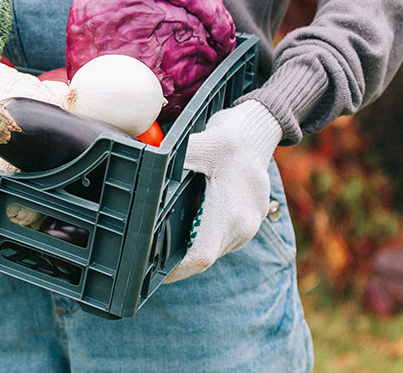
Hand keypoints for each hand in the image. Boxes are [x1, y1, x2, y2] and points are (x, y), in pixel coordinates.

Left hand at [164, 99, 281, 282]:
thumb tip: (142, 167)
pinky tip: (184, 225)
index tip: (150, 271)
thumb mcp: (200, 143)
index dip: (173, 270)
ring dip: (189, 248)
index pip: (199, 257)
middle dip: (175, 260)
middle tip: (146, 256)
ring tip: (160, 242)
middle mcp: (242, 226)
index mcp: (230, 213)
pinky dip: (201, 237)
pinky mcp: (248, 222)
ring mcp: (248, 227)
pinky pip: (220, 239)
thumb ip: (170, 159)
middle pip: (203, 257)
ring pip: (212, 250)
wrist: (260, 131)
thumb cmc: (231, 138)